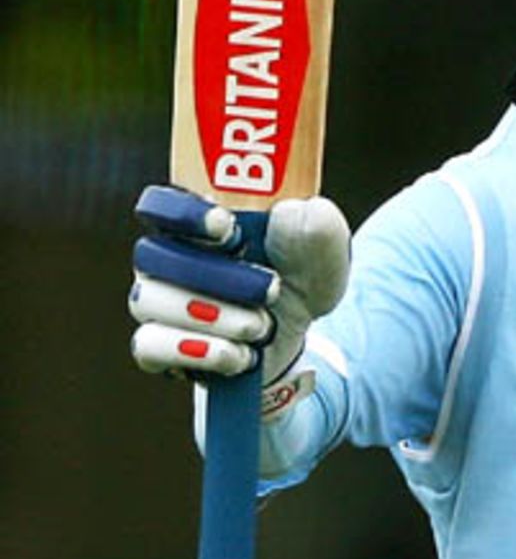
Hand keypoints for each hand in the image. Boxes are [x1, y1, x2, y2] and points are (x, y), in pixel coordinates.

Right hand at [130, 185, 348, 386]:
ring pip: (149, 301)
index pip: (161, 203)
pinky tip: (240, 355)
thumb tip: (289, 213)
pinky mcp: (157, 347)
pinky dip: (198, 352)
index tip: (227, 228)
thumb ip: (317, 224)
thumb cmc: (298, 276)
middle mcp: (164, 258)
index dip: (184, 212)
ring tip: (262, 326)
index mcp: (195, 220)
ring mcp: (155, 302)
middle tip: (269, 289)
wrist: (296, 336)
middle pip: (152, 254)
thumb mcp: (322, 249)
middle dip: (214, 274)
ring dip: (214, 317)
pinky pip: (150, 346)